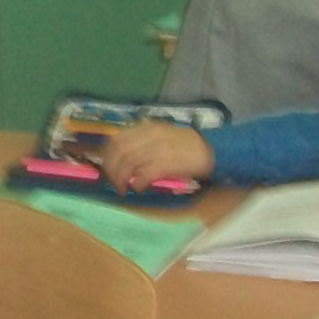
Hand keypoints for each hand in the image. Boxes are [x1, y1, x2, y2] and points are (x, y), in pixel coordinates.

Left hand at [99, 121, 213, 191]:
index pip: (116, 140)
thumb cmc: (183, 146)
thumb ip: (140, 143)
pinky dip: (138, 183)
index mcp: (146, 128)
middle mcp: (149, 136)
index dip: (108, 156)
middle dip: (112, 170)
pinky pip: (145, 174)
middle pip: (119, 152)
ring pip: (129, 163)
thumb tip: (120, 159)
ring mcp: (158, 149)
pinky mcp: (167, 163)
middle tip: (115, 183)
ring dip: (122, 179)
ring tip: (124, 189)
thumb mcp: (159, 136)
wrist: (210, 150)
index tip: (108, 169)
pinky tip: (139, 188)